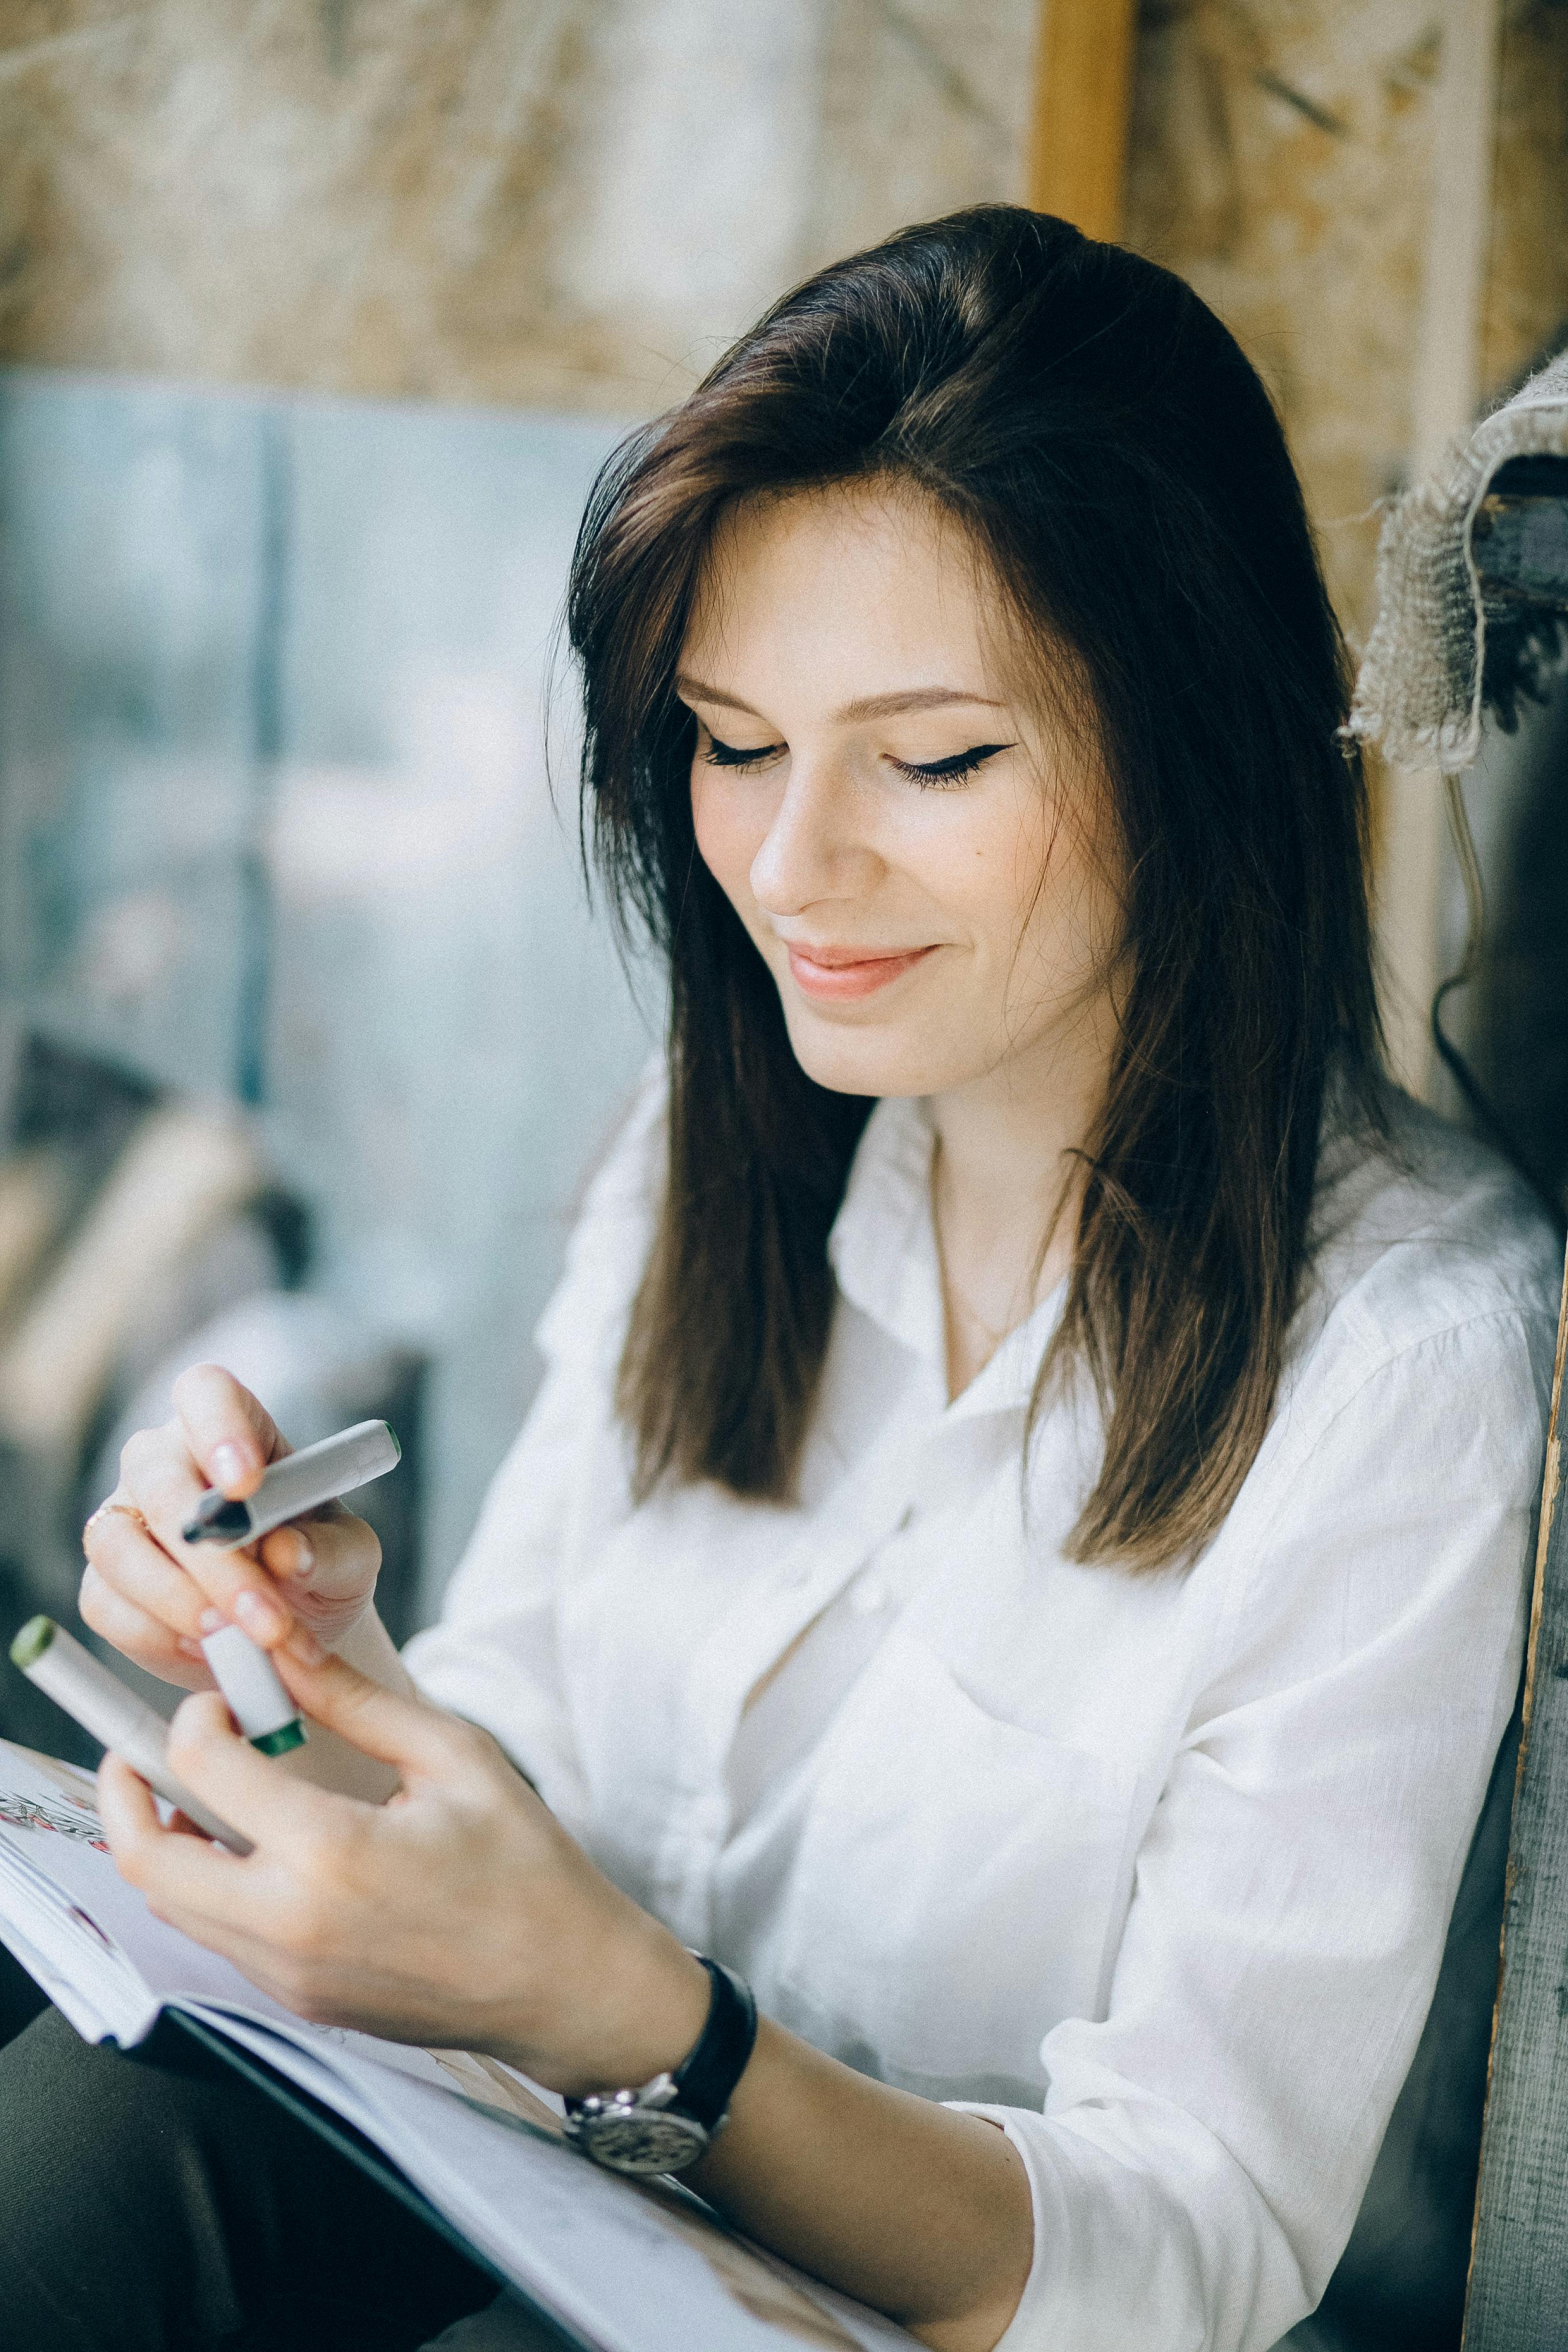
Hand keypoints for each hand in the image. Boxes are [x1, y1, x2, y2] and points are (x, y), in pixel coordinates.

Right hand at [79, 1365, 381, 1692]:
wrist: (290, 1627)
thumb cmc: (319, 1566)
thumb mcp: (350, 1557)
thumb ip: (330, 1550)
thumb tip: (287, 1552)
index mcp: (235, 1428)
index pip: (207, 1393)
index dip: (218, 1427)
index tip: (245, 1483)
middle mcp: (165, 1462)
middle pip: (158, 1478)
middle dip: (210, 1555)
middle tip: (264, 1614)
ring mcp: (125, 1520)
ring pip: (118, 1546)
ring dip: (182, 1603)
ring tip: (244, 1641)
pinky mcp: (104, 1583)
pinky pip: (108, 1604)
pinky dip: (160, 1637)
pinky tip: (212, 1653)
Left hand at [96, 1646, 710, 2090]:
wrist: (565, 1987)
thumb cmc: (526, 1866)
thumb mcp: (453, 1756)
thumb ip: (355, 1702)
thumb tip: (284, 1651)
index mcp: (332, 1854)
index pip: (204, 1767)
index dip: (197, 1715)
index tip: (227, 1697)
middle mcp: (290, 1926)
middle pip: (146, 1857)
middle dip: (125, 1789)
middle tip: (144, 1748)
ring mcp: (286, 1975)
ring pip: (171, 1903)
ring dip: (164, 1839)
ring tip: (208, 1789)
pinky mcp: (296, 2001)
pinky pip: (218, 1936)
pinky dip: (208, 1883)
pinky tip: (256, 1843)